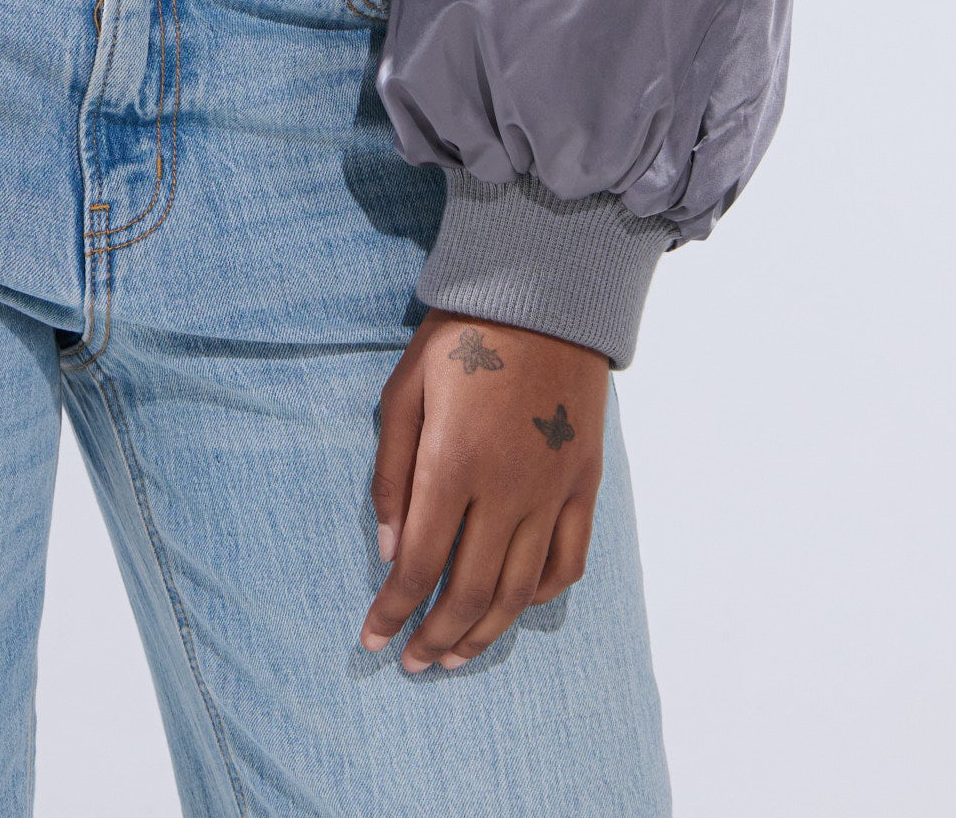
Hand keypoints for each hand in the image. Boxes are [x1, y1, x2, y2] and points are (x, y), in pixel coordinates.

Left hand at [362, 310, 607, 667]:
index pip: (419, 565)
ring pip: (517, 592)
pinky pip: (567, 564)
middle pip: (468, 593)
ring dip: (482, 634)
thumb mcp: (405, 389)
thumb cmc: (463, 336)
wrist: (544, 294)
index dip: (392, 612)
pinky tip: (511, 607)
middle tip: (411, 660)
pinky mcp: (583, 485)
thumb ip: (392, 473)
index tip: (372, 639)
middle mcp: (507, 489)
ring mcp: (552, 491)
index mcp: (454, 463)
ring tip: (454, 655)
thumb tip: (390, 550)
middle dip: (434, 638)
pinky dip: (537, 598)